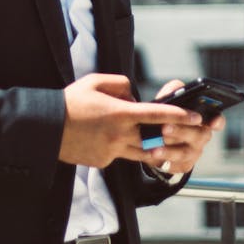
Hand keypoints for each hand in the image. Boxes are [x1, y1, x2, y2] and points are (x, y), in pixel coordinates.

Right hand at [59, 73, 202, 168]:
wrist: (47, 127)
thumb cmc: (71, 101)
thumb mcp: (97, 81)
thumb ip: (122, 85)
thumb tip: (134, 98)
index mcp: (120, 113)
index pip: (157, 115)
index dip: (180, 116)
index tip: (196, 117)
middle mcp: (119, 135)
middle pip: (155, 140)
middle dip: (171, 138)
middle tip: (184, 135)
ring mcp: (111, 151)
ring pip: (141, 153)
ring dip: (151, 147)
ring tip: (157, 141)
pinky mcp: (103, 162)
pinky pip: (121, 155)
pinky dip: (123, 148)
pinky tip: (110, 138)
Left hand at [152, 79, 225, 175]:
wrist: (159, 134)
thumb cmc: (169, 112)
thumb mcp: (172, 98)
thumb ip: (174, 90)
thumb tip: (175, 90)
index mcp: (204, 119)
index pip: (218, 120)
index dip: (217, 121)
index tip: (212, 121)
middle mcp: (202, 136)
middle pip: (198, 136)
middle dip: (180, 131)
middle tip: (164, 127)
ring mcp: (194, 152)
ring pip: (184, 153)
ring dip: (169, 150)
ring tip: (154, 147)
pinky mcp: (183, 165)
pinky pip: (176, 165)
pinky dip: (163, 161)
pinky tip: (152, 155)